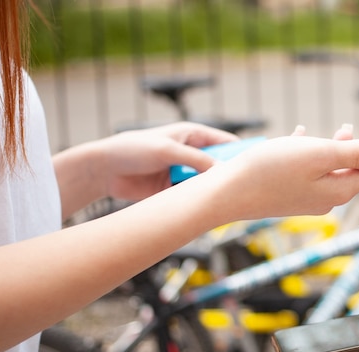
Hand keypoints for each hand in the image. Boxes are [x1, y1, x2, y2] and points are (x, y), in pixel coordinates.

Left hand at [98, 122, 237, 200]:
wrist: (104, 170)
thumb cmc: (133, 149)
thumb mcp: (168, 151)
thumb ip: (195, 159)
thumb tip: (221, 170)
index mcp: (192, 135)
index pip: (225, 141)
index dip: (240, 151)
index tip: (254, 165)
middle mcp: (190, 153)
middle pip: (219, 165)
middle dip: (229, 176)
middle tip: (243, 188)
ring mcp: (182, 172)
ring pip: (206, 183)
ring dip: (212, 191)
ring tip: (224, 200)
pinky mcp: (173, 190)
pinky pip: (192, 196)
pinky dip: (198, 201)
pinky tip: (205, 208)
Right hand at [202, 124, 358, 220]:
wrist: (225, 194)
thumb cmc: (268, 171)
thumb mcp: (317, 155)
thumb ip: (355, 153)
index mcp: (340, 189)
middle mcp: (328, 197)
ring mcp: (309, 198)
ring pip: (335, 168)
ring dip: (341, 148)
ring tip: (340, 129)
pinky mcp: (292, 194)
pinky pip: (310, 169)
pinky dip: (312, 152)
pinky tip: (300, 137)